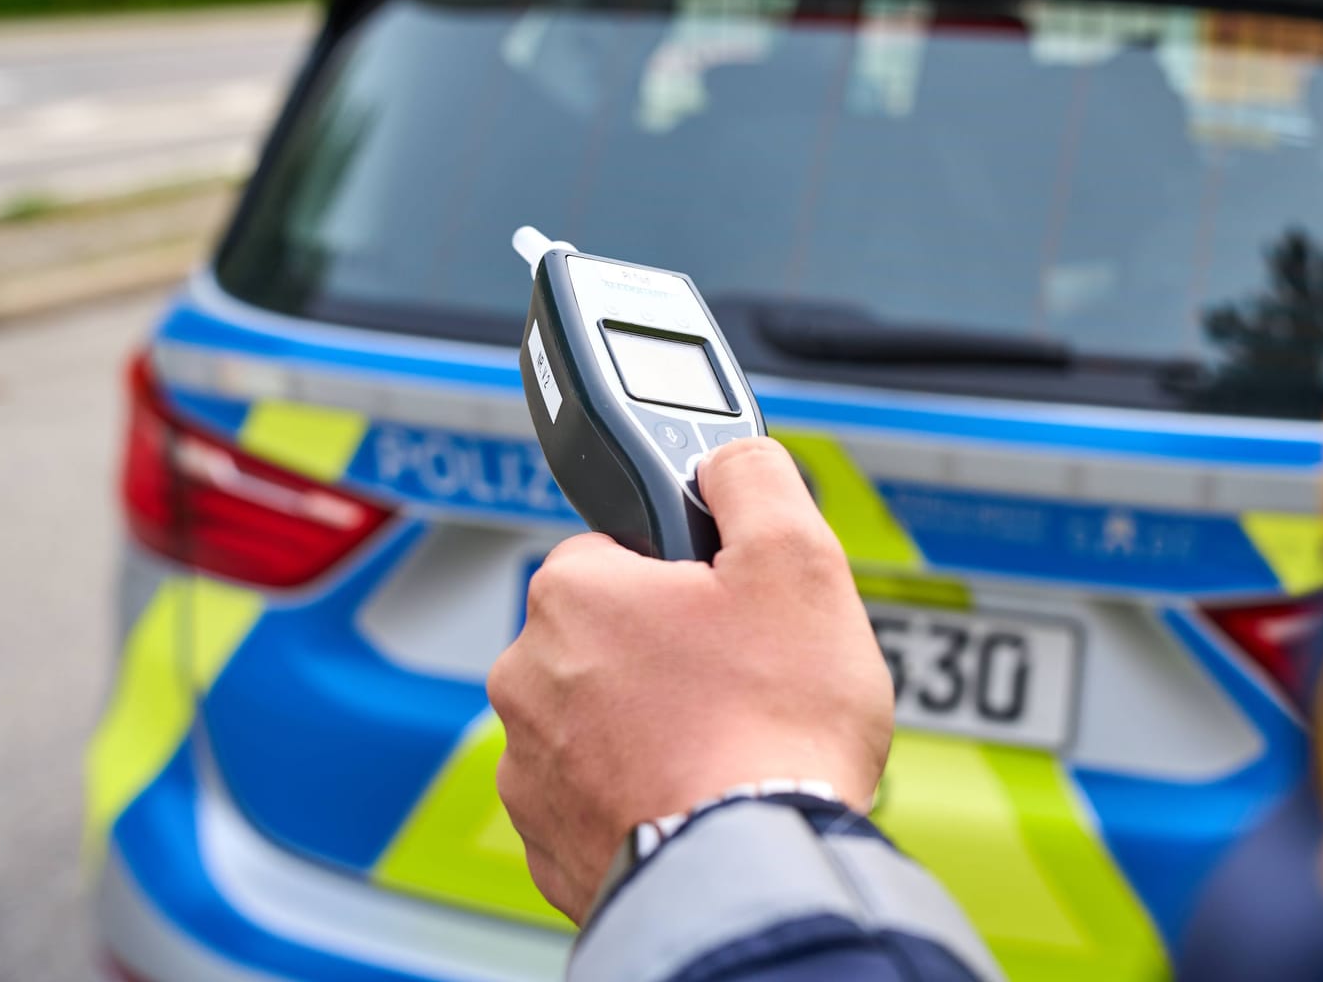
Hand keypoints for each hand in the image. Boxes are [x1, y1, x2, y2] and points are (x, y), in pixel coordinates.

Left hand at [487, 436, 893, 923]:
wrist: (756, 869)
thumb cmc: (775, 724)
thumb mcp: (795, 558)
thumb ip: (752, 477)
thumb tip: (728, 454)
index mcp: (571, 593)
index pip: (623, 549)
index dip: (692, 573)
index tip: (734, 609)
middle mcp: (527, 677)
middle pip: (612, 635)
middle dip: (672, 649)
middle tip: (745, 677)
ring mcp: (531, 769)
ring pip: (601, 717)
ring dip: (655, 723)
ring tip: (731, 742)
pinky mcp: (550, 844)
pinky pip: (598, 793)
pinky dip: (642, 791)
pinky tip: (701, 793)